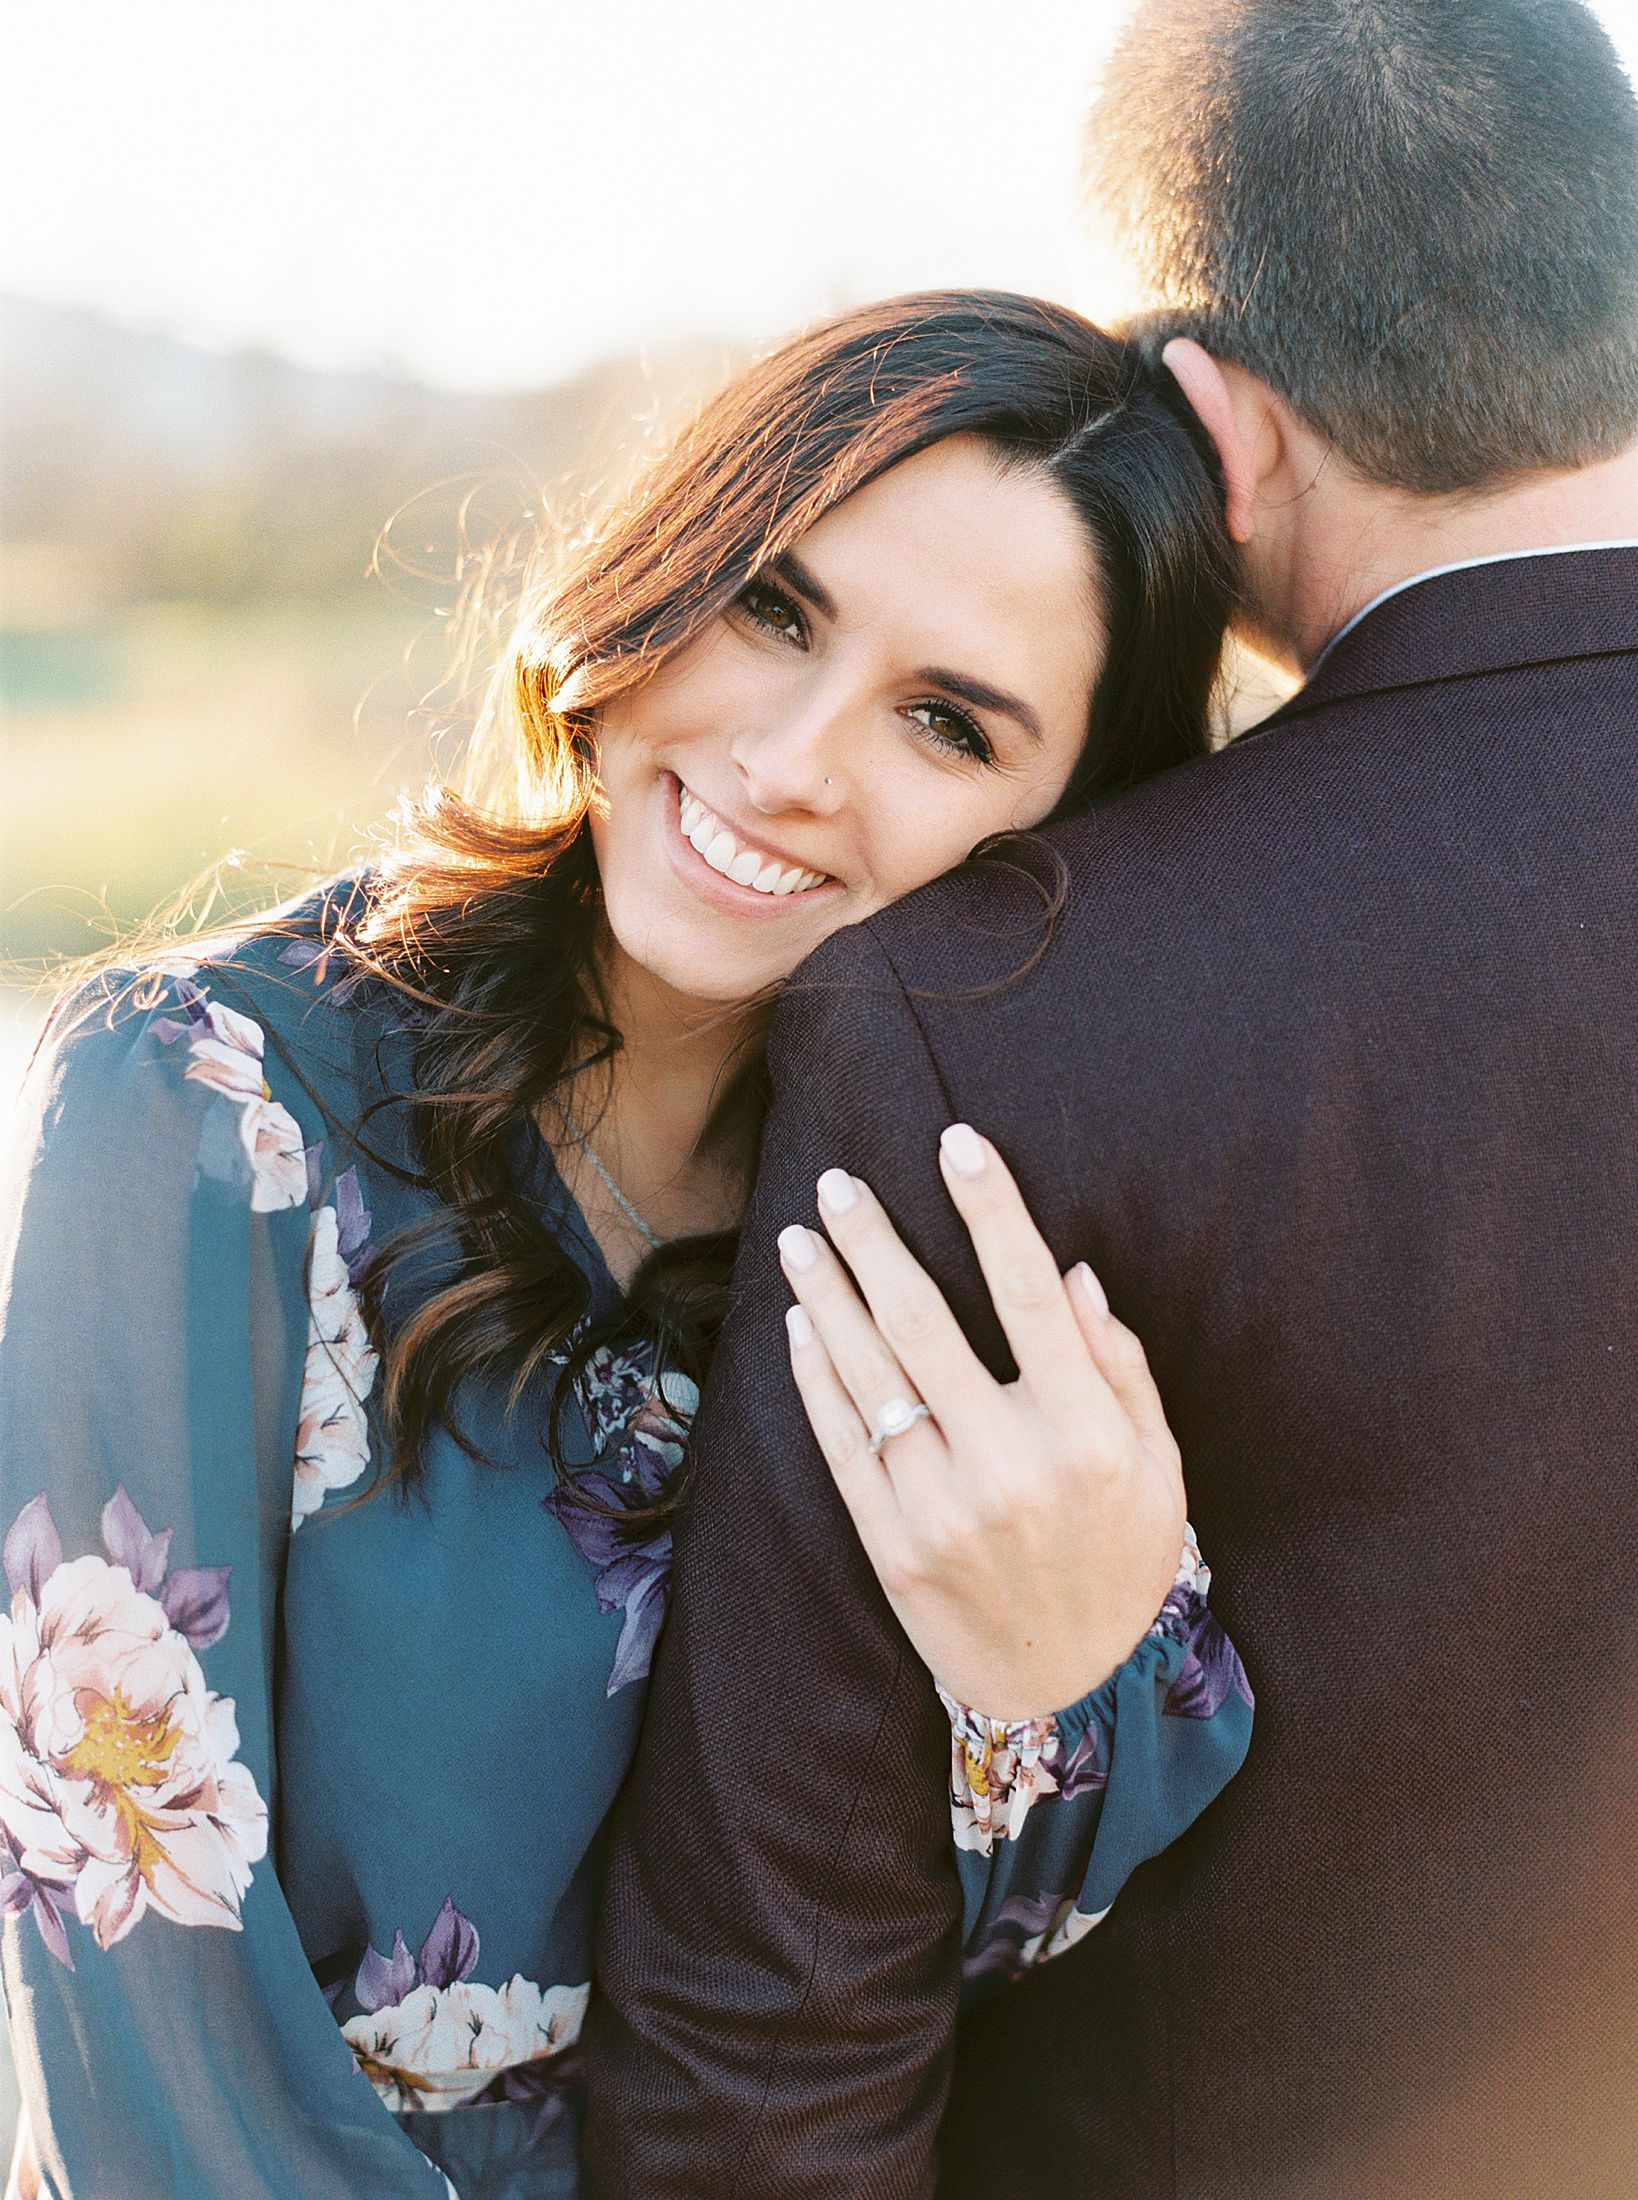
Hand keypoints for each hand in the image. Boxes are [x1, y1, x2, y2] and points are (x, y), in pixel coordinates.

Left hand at [778, 1124, 1186, 1720]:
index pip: (1029, 1293)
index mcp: (1085, 1433)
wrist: (1071, 1688)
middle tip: (839, 1183)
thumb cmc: (1122, 1559)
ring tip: (799, 1237)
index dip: (992, 1209)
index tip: (957, 1142)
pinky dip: (814, 1375)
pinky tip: (798, 1323)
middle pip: (923, 1322)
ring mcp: (940, 1507)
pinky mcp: (889, 1544)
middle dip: (873, 1242)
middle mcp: (1008, 1464)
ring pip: (867, 1375)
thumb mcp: (1158, 1466)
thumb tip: (1073, 1273)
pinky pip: (838, 1441)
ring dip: (824, 1296)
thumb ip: (1120, 1366)